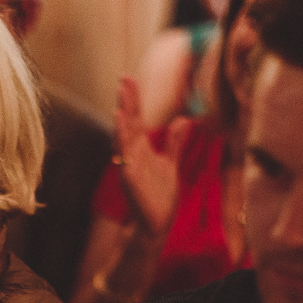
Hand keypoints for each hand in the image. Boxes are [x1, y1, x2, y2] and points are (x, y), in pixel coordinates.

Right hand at [115, 75, 192, 239]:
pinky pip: (124, 155)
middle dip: (127, 101)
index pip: (136, 119)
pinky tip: (120, 123)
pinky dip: (121, 139)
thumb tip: (183, 120)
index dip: (133, 100)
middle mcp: (132, 154)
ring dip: (123, 115)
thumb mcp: (170, 163)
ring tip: (122, 94)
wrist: (156, 223)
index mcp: (141, 149)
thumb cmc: (159, 196)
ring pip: (124, 135)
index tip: (129, 79)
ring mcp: (128, 165)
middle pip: (128, 122)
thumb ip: (174, 142)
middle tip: (124, 78)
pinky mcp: (128, 177)